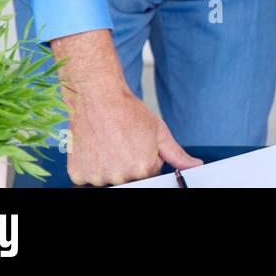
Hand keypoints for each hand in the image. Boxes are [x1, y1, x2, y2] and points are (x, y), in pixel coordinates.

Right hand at [64, 81, 202, 185]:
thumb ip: (177, 154)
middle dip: (130, 162)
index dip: (146, 155)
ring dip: (110, 165)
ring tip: (108, 142)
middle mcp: (121, 177)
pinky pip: (89, 177)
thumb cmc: (128, 111)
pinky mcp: (79, 175)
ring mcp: (98, 177)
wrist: (98, 97)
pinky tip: (96, 147)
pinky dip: (92, 166)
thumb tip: (196, 166)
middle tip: (123, 141)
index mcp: (144, 168)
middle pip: (130, 177)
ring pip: (110, 177)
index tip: (137, 142)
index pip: (150, 172)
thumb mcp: (159, 131)